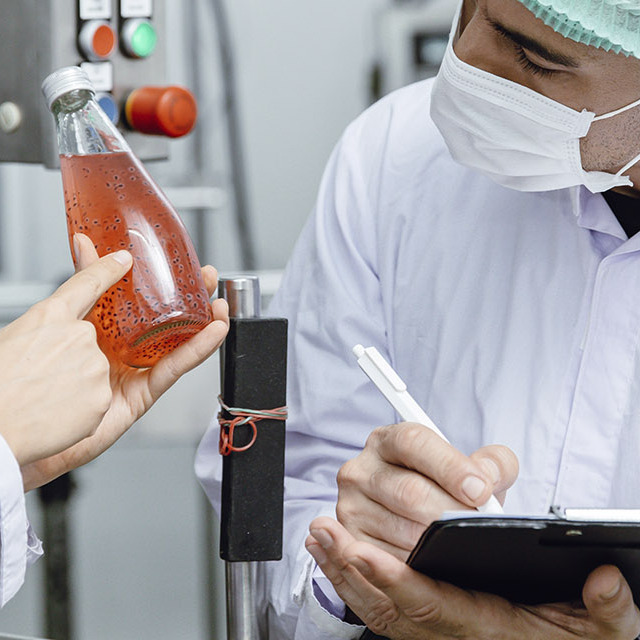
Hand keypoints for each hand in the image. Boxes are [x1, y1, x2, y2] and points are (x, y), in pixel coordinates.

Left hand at [20, 234, 228, 490]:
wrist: (11, 427)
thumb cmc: (21, 377)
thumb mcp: (55, 313)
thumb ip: (79, 280)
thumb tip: (87, 243)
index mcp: (99, 328)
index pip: (137, 297)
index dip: (159, 279)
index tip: (175, 259)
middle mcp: (118, 349)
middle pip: (163, 319)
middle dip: (189, 297)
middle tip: (206, 276)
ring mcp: (130, 372)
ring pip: (175, 343)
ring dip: (202, 321)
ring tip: (219, 302)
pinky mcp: (139, 395)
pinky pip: (172, 369)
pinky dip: (197, 350)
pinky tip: (214, 331)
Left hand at [306, 517, 639, 639]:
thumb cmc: (567, 632)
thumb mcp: (602, 630)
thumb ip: (610, 610)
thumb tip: (605, 581)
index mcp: (485, 625)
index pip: (431, 605)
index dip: (394, 581)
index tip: (364, 553)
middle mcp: (451, 631)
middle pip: (389, 605)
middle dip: (351, 569)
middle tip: (324, 532)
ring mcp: (432, 628)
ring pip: (375, 606)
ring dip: (341, 571)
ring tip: (317, 534)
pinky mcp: (422, 619)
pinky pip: (376, 607)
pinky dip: (348, 582)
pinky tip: (330, 554)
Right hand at [336, 423, 518, 559]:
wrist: (419, 520)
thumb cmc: (446, 489)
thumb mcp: (472, 469)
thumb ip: (491, 463)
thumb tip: (487, 477)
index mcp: (387, 440)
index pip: (413, 442)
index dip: (449, 466)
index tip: (480, 490)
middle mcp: (360, 468)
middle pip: (410, 491)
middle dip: (451, 512)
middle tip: (476, 524)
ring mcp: (350, 505)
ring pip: (404, 529)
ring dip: (439, 543)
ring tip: (459, 543)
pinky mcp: (352, 540)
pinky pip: (391, 560)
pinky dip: (422, 565)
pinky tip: (437, 559)